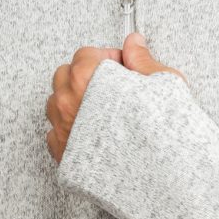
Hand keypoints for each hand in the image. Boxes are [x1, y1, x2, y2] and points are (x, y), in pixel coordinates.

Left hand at [45, 33, 186, 164]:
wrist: (161, 175)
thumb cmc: (162, 130)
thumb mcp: (163, 82)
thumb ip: (142, 59)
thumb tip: (134, 43)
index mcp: (87, 78)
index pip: (86, 54)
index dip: (108, 58)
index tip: (122, 67)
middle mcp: (69, 102)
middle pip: (64, 75)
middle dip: (85, 76)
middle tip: (111, 87)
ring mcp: (63, 130)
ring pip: (55, 104)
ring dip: (73, 101)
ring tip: (100, 111)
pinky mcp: (63, 156)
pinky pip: (55, 135)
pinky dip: (70, 131)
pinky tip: (93, 134)